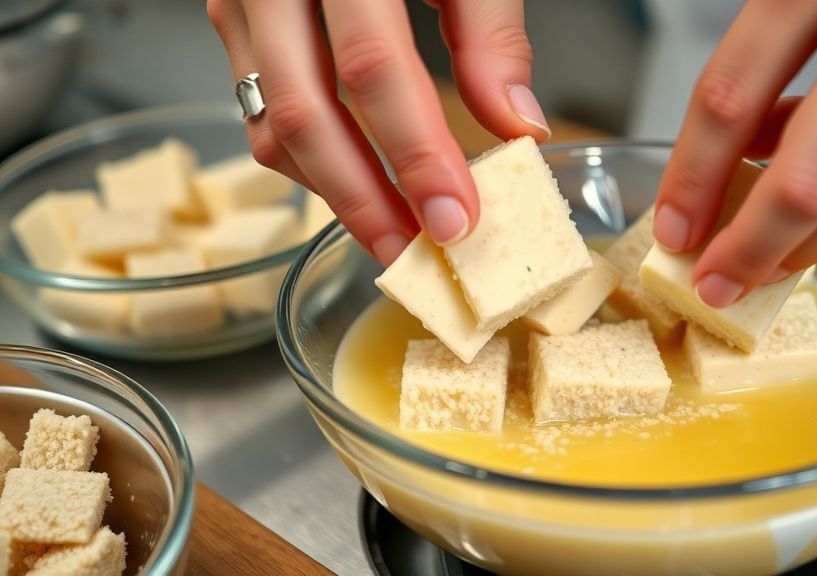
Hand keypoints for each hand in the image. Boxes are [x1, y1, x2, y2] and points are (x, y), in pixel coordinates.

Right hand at [207, 0, 547, 264]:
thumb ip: (490, 30)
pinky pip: (262, 107)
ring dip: (333, 190)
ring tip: (395, 233)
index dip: (415, 154)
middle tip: (417, 255)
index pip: (372, 68)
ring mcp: (241, 2)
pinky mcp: (237, 21)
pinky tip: (357, 183)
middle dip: (363, 202)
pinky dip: (311, 158)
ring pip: (270, 122)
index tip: (458, 218)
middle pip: (303, 115)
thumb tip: (517, 126)